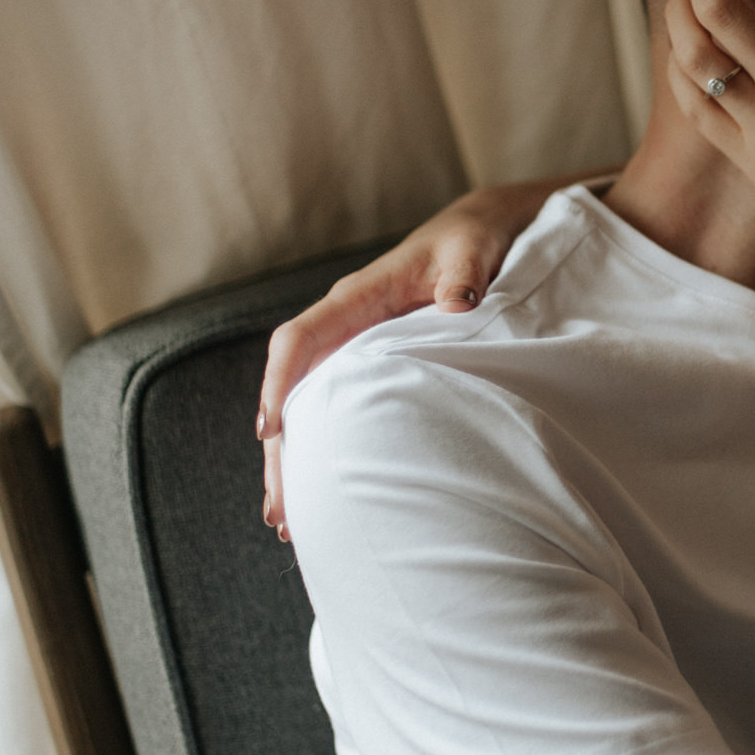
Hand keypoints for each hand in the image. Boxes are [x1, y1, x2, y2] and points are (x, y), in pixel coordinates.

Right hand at [257, 175, 593, 536]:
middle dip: (280, 448)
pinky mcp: (371, 367)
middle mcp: (346, 324)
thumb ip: (464, 274)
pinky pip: (337, 409)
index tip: (272, 430)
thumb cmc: (473, 241)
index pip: (302, 338)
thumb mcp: (472, 250)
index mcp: (359, 296)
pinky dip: (325, 449)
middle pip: (295, 388)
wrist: (482, 233)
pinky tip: (322, 494)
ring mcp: (355, 348)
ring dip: (296, 460)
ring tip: (287, 520)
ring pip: (311, 408)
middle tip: (279, 508)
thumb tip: (458, 302)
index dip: (282, 382)